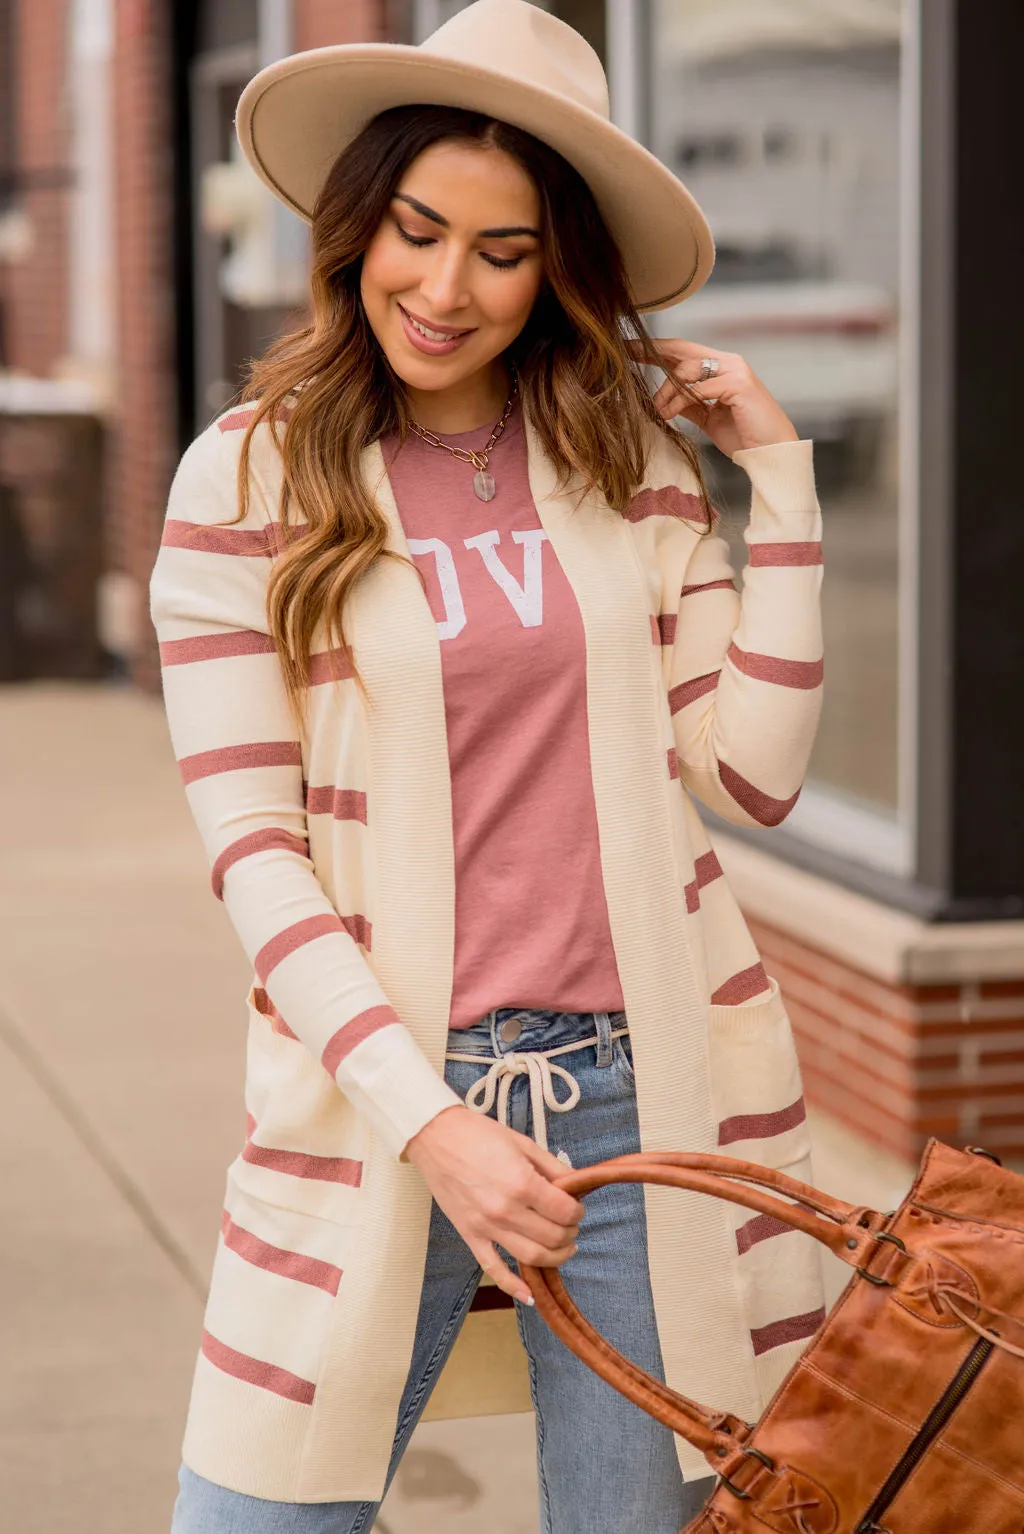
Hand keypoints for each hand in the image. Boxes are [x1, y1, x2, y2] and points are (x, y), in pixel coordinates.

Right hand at [405, 1105, 583, 1304]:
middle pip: (553, 1237)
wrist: (436, 1137)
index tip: (576, 1207)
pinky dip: (513, 1287)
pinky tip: (530, 1295)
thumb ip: (551, 1167)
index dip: (577, 1211)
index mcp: (522, 1183)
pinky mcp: (470, 1236)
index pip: (564, 1211)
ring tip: (563, 1248)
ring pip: (531, 1258)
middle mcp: (506, 1211)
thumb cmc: (478, 1134)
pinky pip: (493, 1269)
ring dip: (555, 1258)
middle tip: (571, 1224)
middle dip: (570, 1233)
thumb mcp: (522, 1143)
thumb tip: (574, 1185)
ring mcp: (486, 1227)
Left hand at [631, 338, 798, 457]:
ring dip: (666, 390)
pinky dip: (679, 400)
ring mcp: (735, 371)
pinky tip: (667, 414)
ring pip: (687, 369)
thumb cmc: (745, 437)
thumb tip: (665, 400)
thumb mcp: (709, 418)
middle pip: (683, 349)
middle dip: (652, 350)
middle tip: (626, 352)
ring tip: (658, 410)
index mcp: (722, 367)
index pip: (684, 352)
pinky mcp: (739, 385)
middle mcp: (729, 362)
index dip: (657, 350)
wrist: (772, 453)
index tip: (630, 350)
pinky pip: (700, 387)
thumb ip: (690, 404)